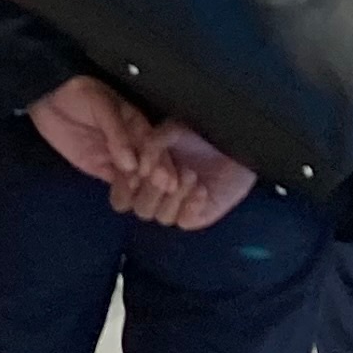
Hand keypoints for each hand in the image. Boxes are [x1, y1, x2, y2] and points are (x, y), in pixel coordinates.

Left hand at [28, 74, 151, 190]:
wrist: (49, 100)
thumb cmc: (79, 94)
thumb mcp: (101, 105)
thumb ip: (117, 133)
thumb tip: (131, 163)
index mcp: (138, 123)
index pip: (155, 145)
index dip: (162, 161)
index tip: (166, 179)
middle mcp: (133, 143)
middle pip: (150, 164)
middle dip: (155, 180)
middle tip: (157, 194)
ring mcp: (117, 157)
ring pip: (135, 177)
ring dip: (140, 189)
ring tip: (141, 200)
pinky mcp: (102, 168)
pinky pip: (117, 184)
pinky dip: (123, 193)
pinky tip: (126, 201)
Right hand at [121, 119, 257, 231]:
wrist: (232, 144)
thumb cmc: (196, 135)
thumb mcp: (168, 132)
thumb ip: (150, 146)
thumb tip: (140, 168)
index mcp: (140, 176)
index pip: (120, 194)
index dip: (124, 186)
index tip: (137, 172)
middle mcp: (153, 195)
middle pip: (138, 208)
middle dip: (151, 190)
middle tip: (166, 175)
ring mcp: (174, 208)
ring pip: (160, 216)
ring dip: (174, 196)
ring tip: (191, 174)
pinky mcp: (194, 217)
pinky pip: (183, 220)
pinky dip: (190, 205)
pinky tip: (201, 190)